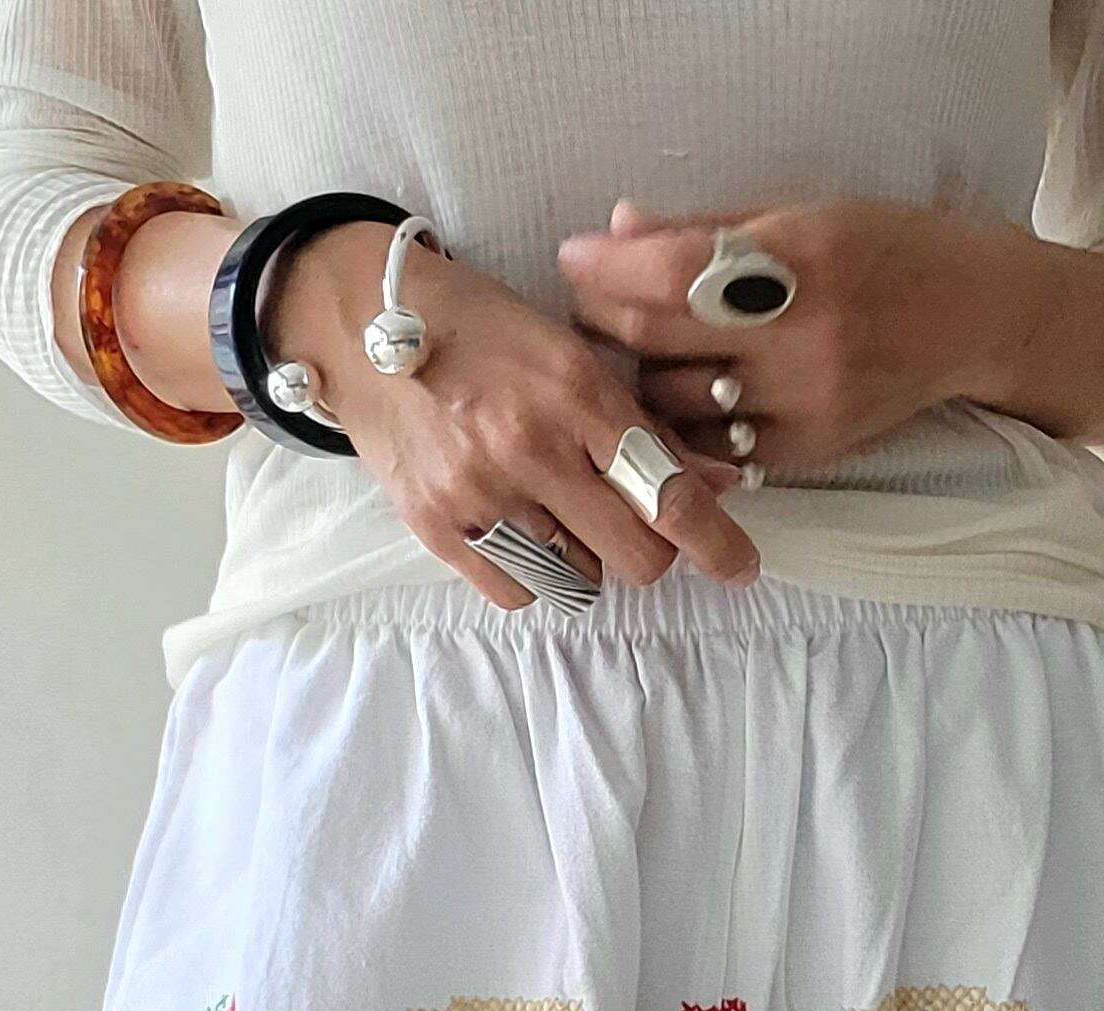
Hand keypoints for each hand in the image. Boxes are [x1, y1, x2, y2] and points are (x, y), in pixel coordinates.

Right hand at [269, 223, 759, 608]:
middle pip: (633, 556)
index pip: (666, 490)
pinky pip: (519, 592)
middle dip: (647, 551)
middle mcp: (531, 446)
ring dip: (583, 555)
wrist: (363, 325)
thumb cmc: (482, 332)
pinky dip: (533, 573)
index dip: (713, 541)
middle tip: (628, 523)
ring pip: (578, 577)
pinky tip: (517, 526)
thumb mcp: (571, 353)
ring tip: (553, 505)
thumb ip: (643, 421)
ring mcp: (481, 492)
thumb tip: (716, 482)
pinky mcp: (439, 527)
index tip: (740, 568)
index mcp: (576, 390)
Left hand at [559, 199, 1056, 478]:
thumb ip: (708, 230)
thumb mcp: (804, 215)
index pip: (667, 273)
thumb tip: (619, 229)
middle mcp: (799, 338)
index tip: (574, 260)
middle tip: (589, 309)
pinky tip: (682, 405)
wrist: (974, 321)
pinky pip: (714, 450)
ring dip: (641, 383)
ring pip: (676, 408)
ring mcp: (802, 405)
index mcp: (797, 261)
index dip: (604, 269)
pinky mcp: (806, 453)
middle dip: (607, 324)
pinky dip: (685, 429)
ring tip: (639, 356)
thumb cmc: (888, 251)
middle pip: (657, 343)